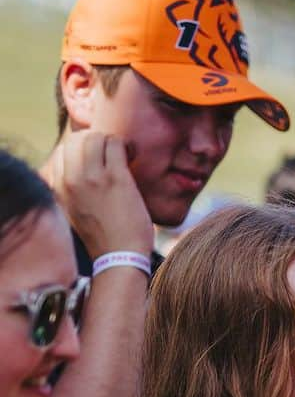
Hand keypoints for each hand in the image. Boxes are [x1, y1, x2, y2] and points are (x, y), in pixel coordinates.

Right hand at [48, 132, 153, 257]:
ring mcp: (92, 177)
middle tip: (112, 154)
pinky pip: (115, 144)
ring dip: (111, 141)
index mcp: (59, 188)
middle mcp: (71, 179)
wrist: (120, 258)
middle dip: (95, 141)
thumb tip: (81, 174)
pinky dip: (125, 145)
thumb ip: (72, 193)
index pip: (62, 151)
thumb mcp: (76, 214)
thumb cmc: (105, 240)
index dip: (82, 150)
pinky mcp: (115, 178)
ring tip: (123, 155)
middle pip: (75, 139)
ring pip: (95, 137)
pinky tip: (133, 156)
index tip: (98, 160)